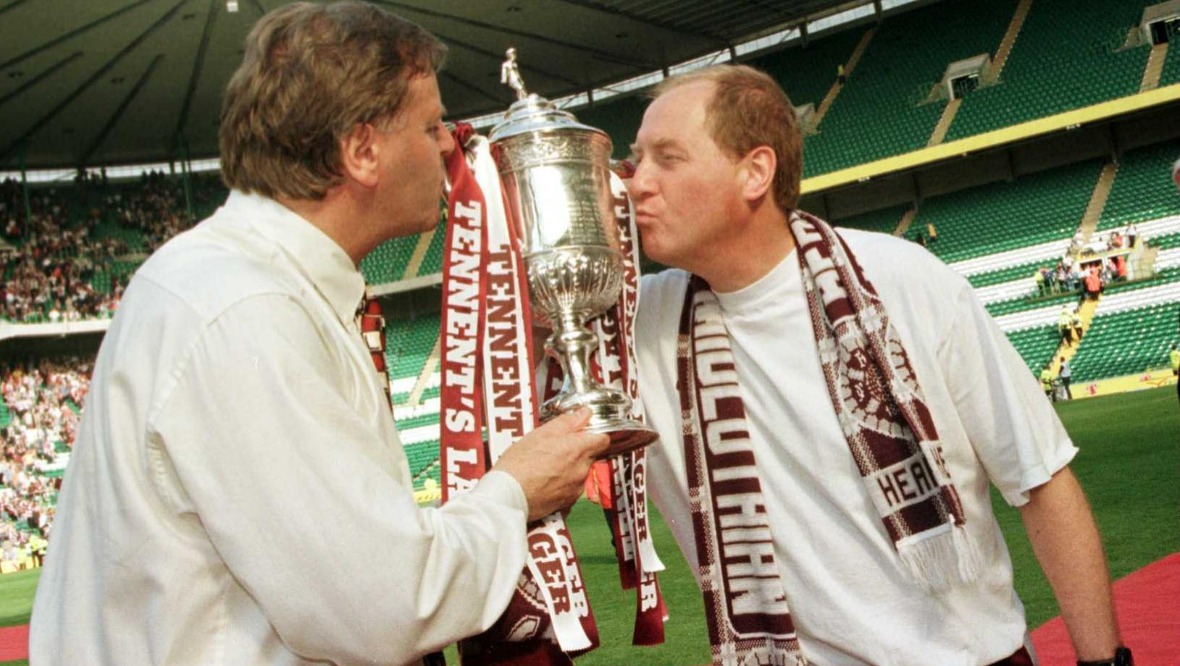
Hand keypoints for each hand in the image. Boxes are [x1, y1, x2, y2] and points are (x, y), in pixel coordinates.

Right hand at [493, 408, 609, 520]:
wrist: (507, 497)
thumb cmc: (519, 465)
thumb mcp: (540, 434)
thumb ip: (566, 423)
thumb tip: (584, 414)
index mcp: (577, 449)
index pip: (603, 439)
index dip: (593, 433)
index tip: (581, 432)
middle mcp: (581, 470)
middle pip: (590, 455)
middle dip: (577, 450)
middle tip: (554, 447)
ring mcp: (576, 488)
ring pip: (580, 472)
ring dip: (569, 467)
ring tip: (544, 465)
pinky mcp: (567, 503)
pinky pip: (571, 488)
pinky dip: (562, 483)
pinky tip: (543, 480)